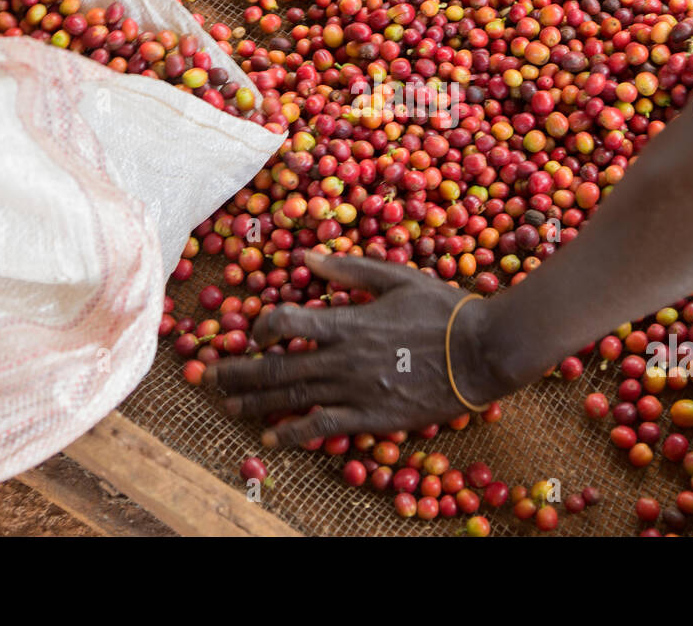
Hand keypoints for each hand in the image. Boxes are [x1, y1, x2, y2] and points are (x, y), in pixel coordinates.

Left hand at [207, 250, 515, 445]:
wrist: (482, 351)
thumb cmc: (443, 309)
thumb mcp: (396, 278)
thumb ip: (348, 269)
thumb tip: (305, 256)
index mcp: (349, 322)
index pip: (285, 323)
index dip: (260, 327)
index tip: (250, 333)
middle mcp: (344, 358)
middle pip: (278, 366)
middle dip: (239, 373)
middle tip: (210, 378)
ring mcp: (356, 391)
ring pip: (293, 397)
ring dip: (256, 402)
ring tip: (229, 406)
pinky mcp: (372, 417)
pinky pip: (323, 427)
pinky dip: (293, 432)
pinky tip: (272, 437)